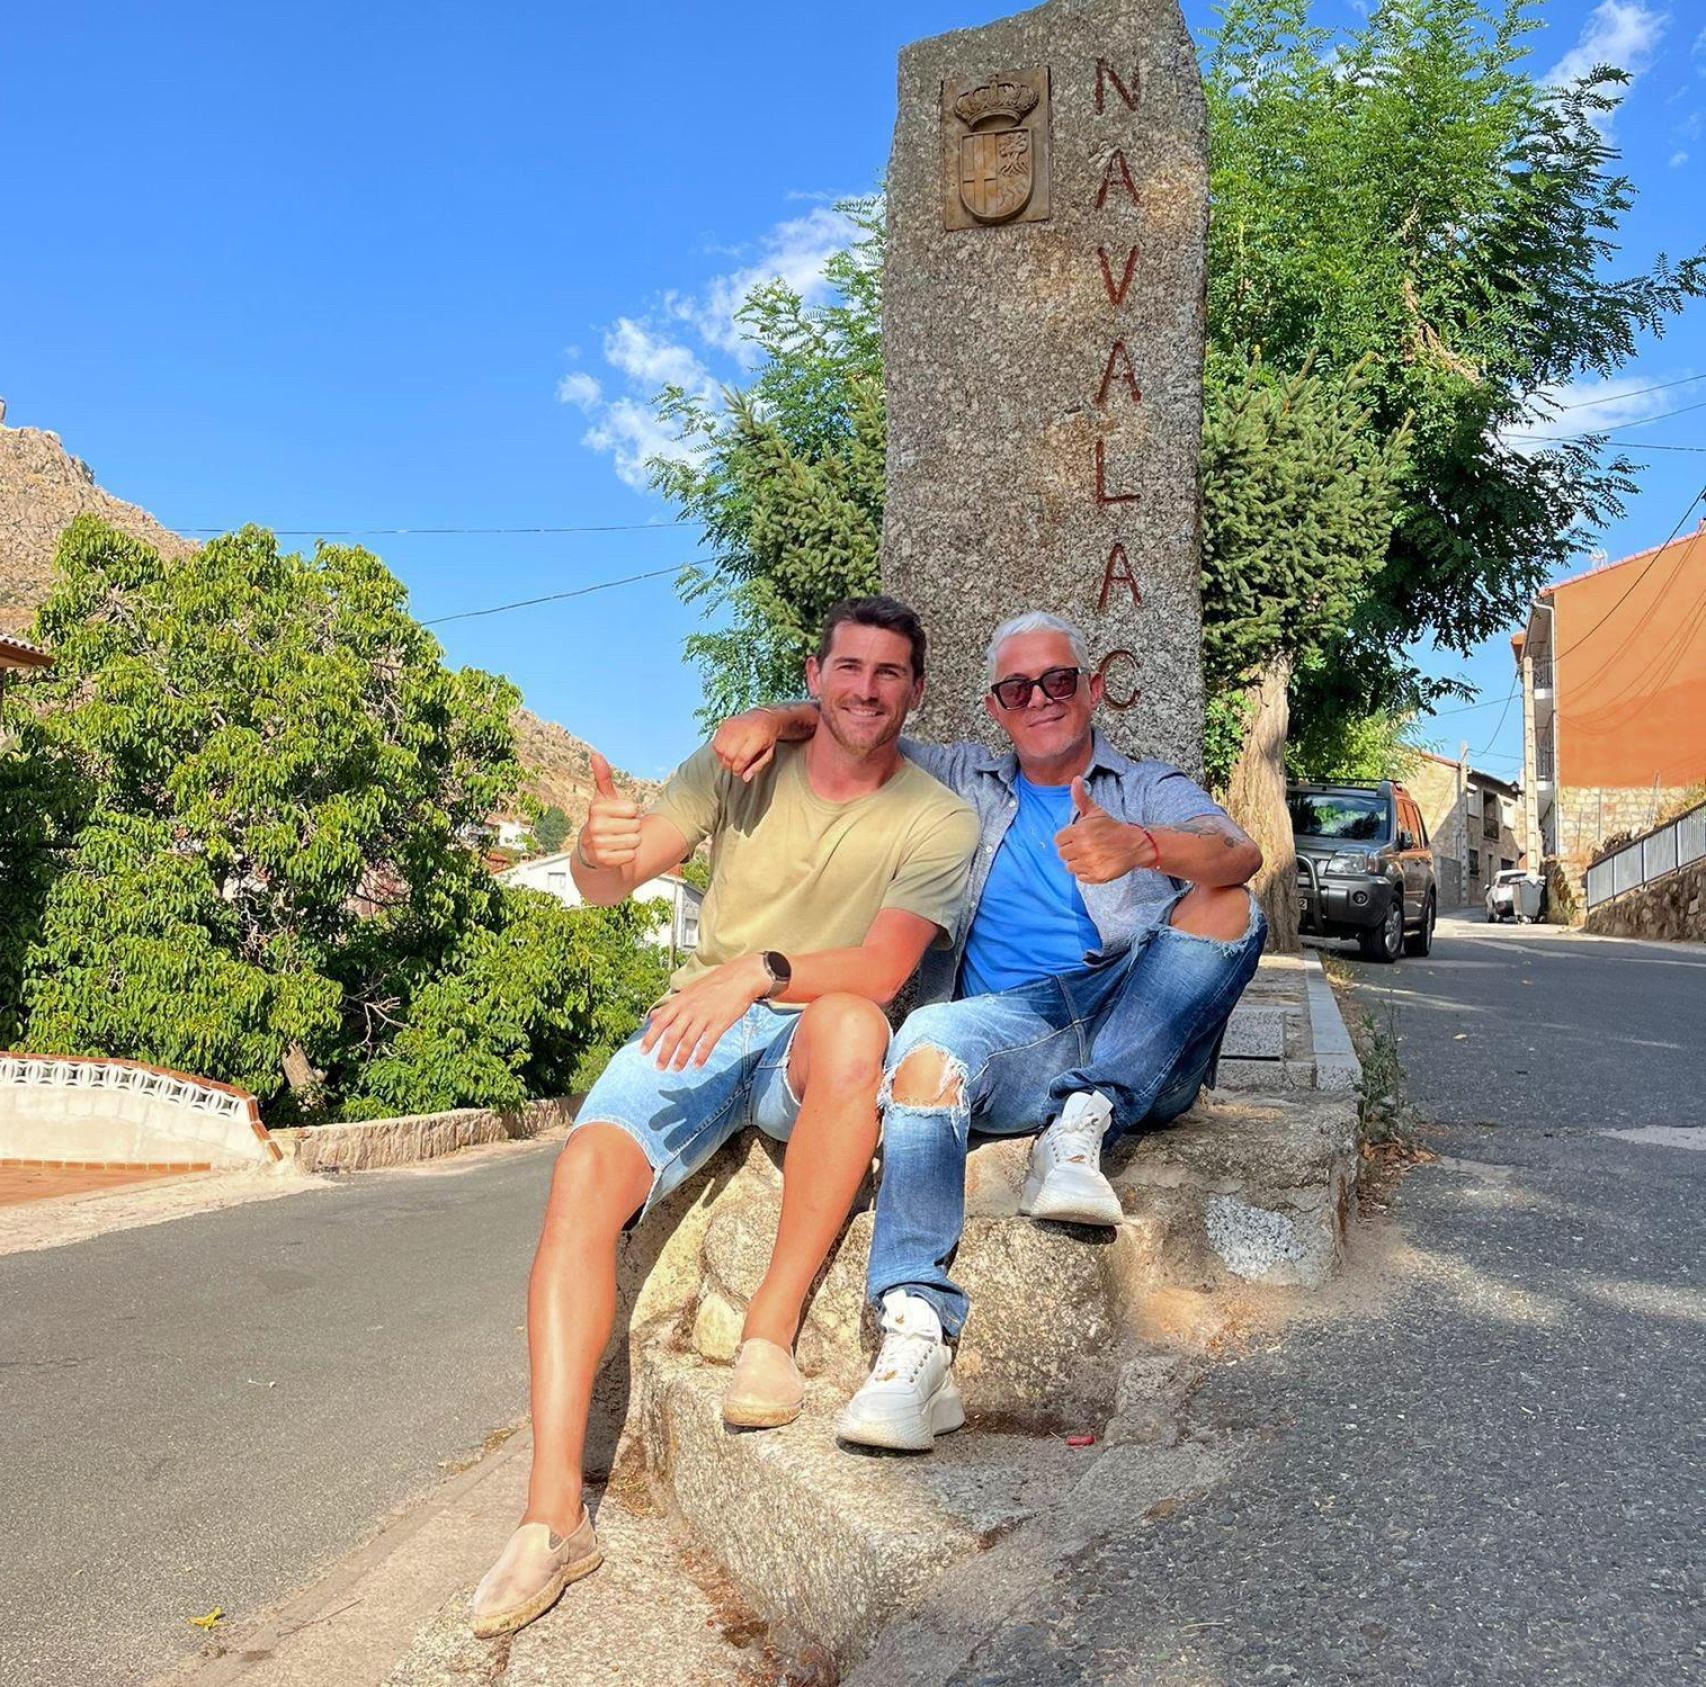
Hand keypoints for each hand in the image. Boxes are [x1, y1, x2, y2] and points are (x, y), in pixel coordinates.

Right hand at [577, 751, 640, 869]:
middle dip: (632, 828)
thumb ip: (603, 777)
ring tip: (618, 841)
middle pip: (635, 825)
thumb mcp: (603, 799)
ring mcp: (597, 845)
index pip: (633, 808)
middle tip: (619, 830)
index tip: (620, 815)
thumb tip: (595, 754)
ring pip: (634, 841)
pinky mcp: (603, 861)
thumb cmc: (603, 820)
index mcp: (596, 809)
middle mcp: (594, 826)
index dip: (631, 812)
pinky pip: (630, 856)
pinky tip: (617, 853)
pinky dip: (628, 855)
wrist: (591, 851)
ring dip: (631, 842)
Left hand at [640, 955, 768, 1070]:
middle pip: (672, 1036)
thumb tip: (653, 1016)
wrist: (741, 976)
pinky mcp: (719, 1023)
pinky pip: (707, 1043)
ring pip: (688, 1042)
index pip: (660, 1022)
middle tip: (659, 1067)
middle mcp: (689, 1009)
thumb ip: (671, 1006)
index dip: (650, 1038)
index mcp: (680, 1001)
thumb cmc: (715, 983)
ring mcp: (705, 1016)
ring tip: (676, 1069)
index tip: (643, 1052)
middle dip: (664, 1054)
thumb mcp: (689, 991)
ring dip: (680, 1058)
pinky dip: (701, 1056)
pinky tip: (697, 1065)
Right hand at [712, 708, 783, 783]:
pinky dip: (719, 751)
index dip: (738, 768)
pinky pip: (716, 742)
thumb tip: (745, 778)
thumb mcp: (768, 754)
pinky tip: (727, 752)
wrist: (763, 717)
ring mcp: (733, 725)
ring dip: (723, 759)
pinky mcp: (725, 724)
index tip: (739, 773)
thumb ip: (757, 767)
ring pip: (720, 749)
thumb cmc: (767, 738)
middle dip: (730, 765)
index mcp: (758, 737)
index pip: (742, 757)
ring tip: (731, 760)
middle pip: (729, 754)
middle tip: (735, 767)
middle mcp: (744, 729)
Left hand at [1055, 778, 1157, 883]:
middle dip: (1071, 850)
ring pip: (1070, 867)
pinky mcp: (1097, 876)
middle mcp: (1083, 848)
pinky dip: (1086, 873)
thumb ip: (1081, 797)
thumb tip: (1075, 779)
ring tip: (1091, 855)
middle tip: (1085, 847)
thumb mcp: (1096, 812)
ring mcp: (1090, 863)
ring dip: (1078, 862)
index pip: (1058, 840)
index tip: (1077, 838)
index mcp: (1080, 832)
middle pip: (1062, 854)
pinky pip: (1080, 877)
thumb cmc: (1112, 827)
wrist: (1135, 844)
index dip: (1067, 838)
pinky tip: (1095, 864)